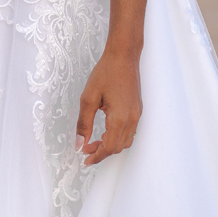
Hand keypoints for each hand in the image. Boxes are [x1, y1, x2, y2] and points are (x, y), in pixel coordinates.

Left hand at [76, 47, 141, 165]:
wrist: (123, 56)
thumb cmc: (105, 73)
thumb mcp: (88, 98)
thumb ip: (84, 123)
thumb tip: (79, 143)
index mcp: (120, 118)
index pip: (109, 147)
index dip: (96, 156)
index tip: (84, 159)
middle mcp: (132, 119)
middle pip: (118, 147)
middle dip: (101, 152)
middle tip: (85, 149)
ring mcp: (137, 115)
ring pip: (125, 141)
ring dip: (110, 145)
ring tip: (93, 141)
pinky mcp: (137, 110)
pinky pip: (129, 132)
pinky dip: (117, 137)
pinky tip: (104, 132)